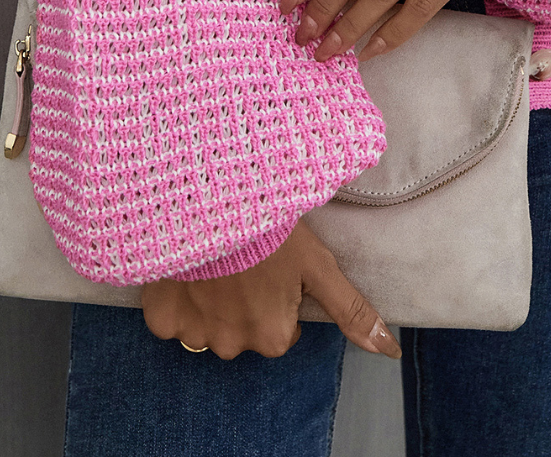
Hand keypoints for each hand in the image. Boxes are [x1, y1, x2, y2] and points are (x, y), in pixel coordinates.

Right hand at [141, 219, 400, 360]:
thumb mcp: (318, 267)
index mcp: (272, 337)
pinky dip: (179, 299)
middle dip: (247, 302)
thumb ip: (352, 311)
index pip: (282, 330)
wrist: (214, 201)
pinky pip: (171, 320)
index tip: (277, 267)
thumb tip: (389, 350)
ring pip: (208, 327)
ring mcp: (193, 334)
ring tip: (220, 259)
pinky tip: (191, 267)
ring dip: (213, 301)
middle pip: (245, 330)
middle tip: (249, 261)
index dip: (281, 296)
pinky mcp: (161, 317)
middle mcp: (232, 345)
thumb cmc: (272, 231)